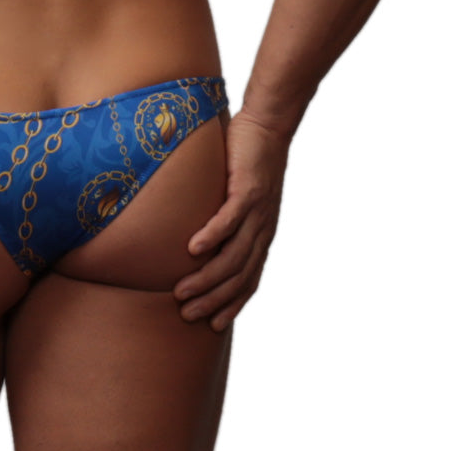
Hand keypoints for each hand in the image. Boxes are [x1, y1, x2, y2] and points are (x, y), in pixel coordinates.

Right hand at [173, 108, 291, 329]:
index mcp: (261, 235)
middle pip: (239, 276)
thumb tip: (196, 235)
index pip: (250, 280)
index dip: (233, 305)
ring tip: (182, 292)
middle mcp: (262, 229)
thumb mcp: (238, 197)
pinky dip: (212, 237)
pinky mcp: (247, 190)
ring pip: (233, 255)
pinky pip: (229, 220)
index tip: (212, 325)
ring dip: (207, 277)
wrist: (267, 126)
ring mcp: (257, 212)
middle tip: (187, 315)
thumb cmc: (248, 160)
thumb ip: (224, 218)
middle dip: (213, 300)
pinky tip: (192, 250)